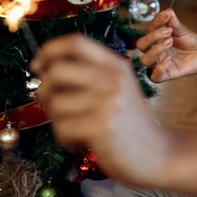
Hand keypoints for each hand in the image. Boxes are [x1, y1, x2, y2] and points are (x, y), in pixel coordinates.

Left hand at [31, 33, 170, 184]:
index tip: (37, 65)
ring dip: (57, 121)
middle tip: (50, 104)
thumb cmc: (130, 123)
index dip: (49, 50)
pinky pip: (61, 128)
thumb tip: (43, 69)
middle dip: (43, 90)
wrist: (159, 154)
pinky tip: (81, 142)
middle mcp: (112, 78)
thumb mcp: (117, 88)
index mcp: (115, 65)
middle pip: (56, 70)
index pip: (76, 42)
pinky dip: (65, 139)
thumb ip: (88, 75)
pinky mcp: (102, 128)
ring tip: (75, 128)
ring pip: (55, 103)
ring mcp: (108, 102)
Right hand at [136, 9, 196, 81]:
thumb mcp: (183, 30)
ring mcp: (159, 62)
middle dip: (152, 37)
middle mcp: (155, 50)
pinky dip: (159, 69)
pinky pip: (154, 77)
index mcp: (157, 38)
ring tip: (170, 42)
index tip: (167, 16)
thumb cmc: (191, 41)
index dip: (156, 22)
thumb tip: (167, 11)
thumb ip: (174, 23)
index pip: (148, 29)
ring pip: (145, 60)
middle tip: (169, 32)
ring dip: (155, 50)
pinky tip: (168, 60)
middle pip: (141, 45)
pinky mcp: (166, 74)